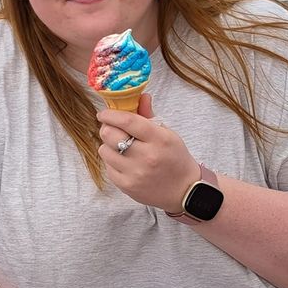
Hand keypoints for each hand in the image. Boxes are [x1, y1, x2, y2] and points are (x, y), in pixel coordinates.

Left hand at [97, 95, 198, 212]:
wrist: (184, 191)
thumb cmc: (174, 158)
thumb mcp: (168, 134)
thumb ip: (149, 116)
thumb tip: (141, 96)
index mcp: (160, 140)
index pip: (127, 120)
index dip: (110, 114)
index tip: (103, 113)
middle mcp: (147, 157)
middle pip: (110, 134)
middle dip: (107, 128)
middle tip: (111, 128)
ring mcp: (135, 173)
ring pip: (104, 150)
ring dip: (109, 145)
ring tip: (121, 147)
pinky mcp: (126, 185)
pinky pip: (107, 167)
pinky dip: (112, 161)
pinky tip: (124, 162)